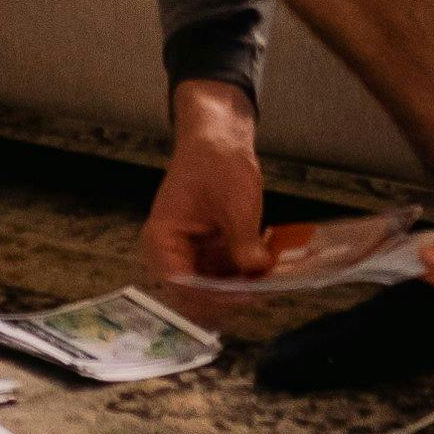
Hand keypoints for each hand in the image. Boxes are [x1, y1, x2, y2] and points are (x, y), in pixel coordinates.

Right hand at [138, 82, 268, 294]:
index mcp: (163, 240)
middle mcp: (171, 254)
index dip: (214, 297)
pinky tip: (267, 271)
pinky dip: (245, 276)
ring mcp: (191, 256)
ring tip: (270, 281)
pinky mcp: (209, 254)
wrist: (219, 136)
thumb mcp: (235, 203)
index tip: (247, 295)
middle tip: (264, 290)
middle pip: (198, 295)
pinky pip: (225, 277)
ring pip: (214, 291)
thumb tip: (257, 274)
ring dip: (241, 289)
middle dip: (231, 296)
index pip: (183, 287)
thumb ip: (243, 243)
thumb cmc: (217, 161)